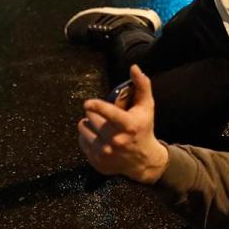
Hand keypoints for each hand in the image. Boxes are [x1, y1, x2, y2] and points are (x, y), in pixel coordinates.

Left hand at [77, 65, 168, 183]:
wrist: (144, 161)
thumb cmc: (143, 128)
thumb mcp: (146, 107)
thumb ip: (141, 86)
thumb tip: (134, 67)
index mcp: (129, 125)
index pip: (111, 114)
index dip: (98, 107)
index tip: (88, 103)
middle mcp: (116, 140)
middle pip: (92, 117)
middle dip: (94, 113)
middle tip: (104, 116)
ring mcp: (105, 152)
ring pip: (83, 128)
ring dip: (88, 124)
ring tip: (100, 126)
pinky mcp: (97, 161)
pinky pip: (81, 141)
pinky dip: (87, 137)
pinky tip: (99, 138)